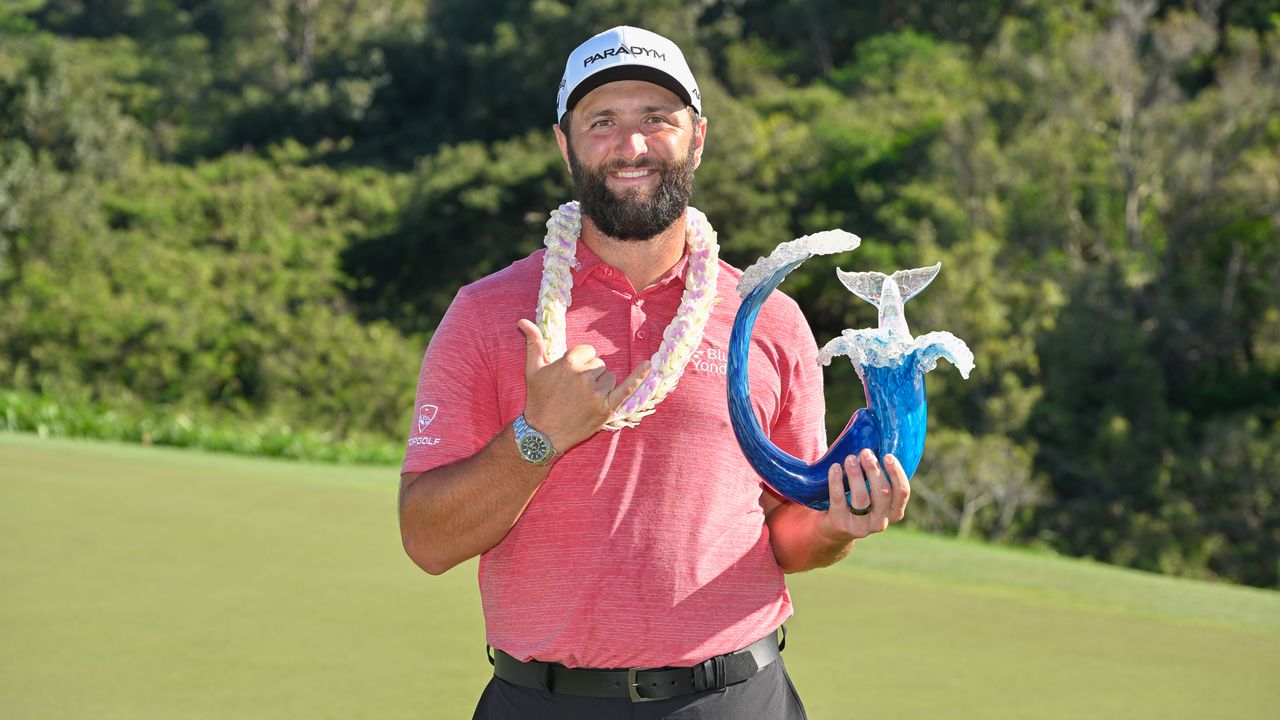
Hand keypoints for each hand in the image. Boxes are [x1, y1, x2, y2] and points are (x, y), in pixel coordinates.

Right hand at [518, 319, 650, 451]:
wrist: (542, 434)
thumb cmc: (537, 400)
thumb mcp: (532, 369)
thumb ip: (533, 343)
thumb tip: (522, 321)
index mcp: (569, 363)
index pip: (588, 352)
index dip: (581, 362)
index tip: (571, 376)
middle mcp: (584, 376)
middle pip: (600, 365)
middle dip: (590, 375)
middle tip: (575, 391)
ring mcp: (596, 393)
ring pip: (610, 378)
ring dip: (602, 385)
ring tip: (585, 399)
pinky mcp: (606, 408)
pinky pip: (627, 389)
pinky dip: (639, 377)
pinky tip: (648, 365)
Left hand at [817, 449, 909, 541]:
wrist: (832, 530)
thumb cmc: (856, 503)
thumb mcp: (873, 495)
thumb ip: (878, 479)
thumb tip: (875, 448)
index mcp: (893, 513)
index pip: (902, 493)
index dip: (896, 473)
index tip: (887, 456)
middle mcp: (880, 522)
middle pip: (882, 492)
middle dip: (874, 470)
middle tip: (865, 453)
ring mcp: (860, 526)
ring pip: (861, 496)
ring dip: (856, 474)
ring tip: (850, 458)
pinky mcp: (840, 524)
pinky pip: (839, 499)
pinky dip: (836, 481)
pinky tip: (835, 468)